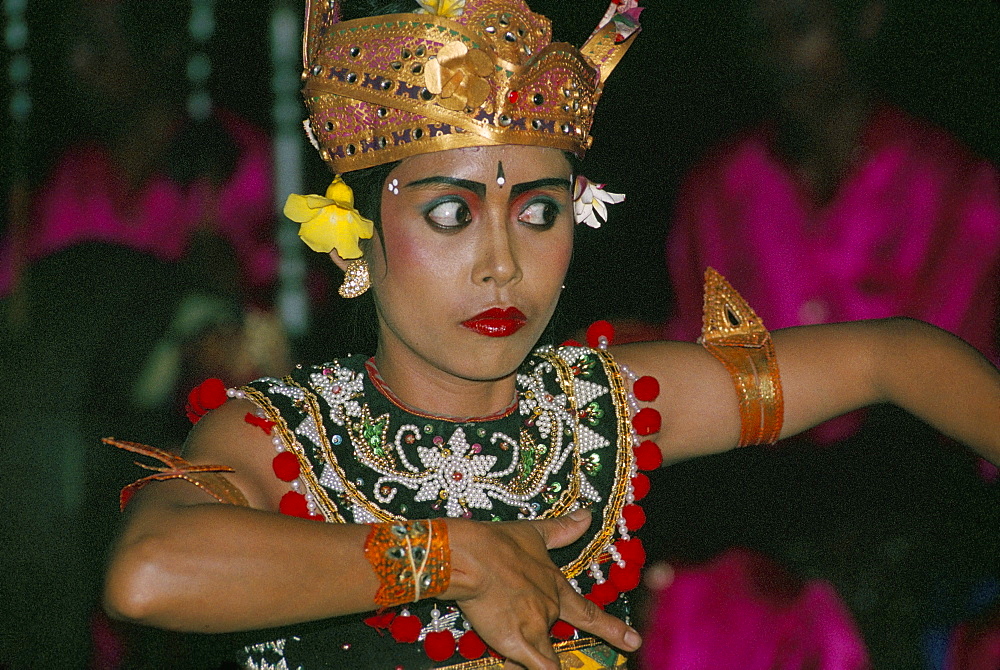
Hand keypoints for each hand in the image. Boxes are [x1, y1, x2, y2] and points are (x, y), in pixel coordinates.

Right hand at [442, 509, 641, 669]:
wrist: (472, 557)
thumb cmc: (498, 543)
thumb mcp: (534, 533)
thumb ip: (562, 530)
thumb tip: (587, 516)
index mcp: (555, 586)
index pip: (588, 613)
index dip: (612, 628)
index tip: (634, 640)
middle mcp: (550, 609)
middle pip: (556, 637)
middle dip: (545, 642)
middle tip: (550, 637)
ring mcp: (537, 627)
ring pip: (548, 658)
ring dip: (539, 657)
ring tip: (521, 651)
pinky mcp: (519, 642)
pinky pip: (536, 666)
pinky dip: (530, 667)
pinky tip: (519, 665)